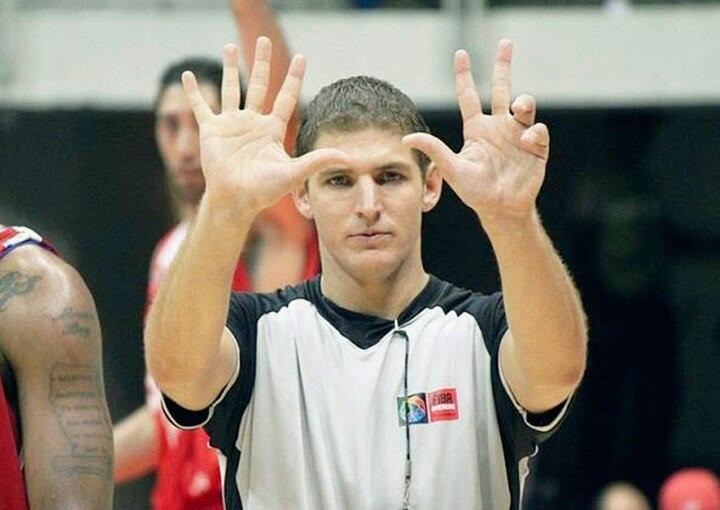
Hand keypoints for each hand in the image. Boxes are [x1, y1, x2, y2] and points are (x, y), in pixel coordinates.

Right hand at [183, 37, 347, 216]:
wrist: (235, 200)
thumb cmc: (264, 191)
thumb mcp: (294, 173)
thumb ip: (317, 161)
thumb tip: (348, 158)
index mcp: (271, 129)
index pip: (286, 97)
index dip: (294, 78)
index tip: (302, 57)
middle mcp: (252, 123)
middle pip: (259, 85)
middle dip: (262, 62)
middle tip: (265, 40)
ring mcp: (231, 125)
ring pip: (231, 89)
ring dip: (230, 68)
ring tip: (230, 46)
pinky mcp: (211, 131)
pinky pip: (201, 107)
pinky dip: (194, 92)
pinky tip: (187, 75)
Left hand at [403, 40, 548, 225]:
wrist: (501, 210)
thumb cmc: (475, 191)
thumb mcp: (452, 169)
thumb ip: (434, 150)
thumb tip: (407, 137)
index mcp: (476, 129)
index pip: (468, 96)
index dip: (464, 75)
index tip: (460, 53)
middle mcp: (498, 127)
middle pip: (500, 88)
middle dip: (503, 65)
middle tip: (505, 42)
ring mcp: (518, 135)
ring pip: (524, 105)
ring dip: (524, 101)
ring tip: (519, 106)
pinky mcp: (536, 147)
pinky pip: (538, 130)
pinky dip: (534, 131)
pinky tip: (527, 141)